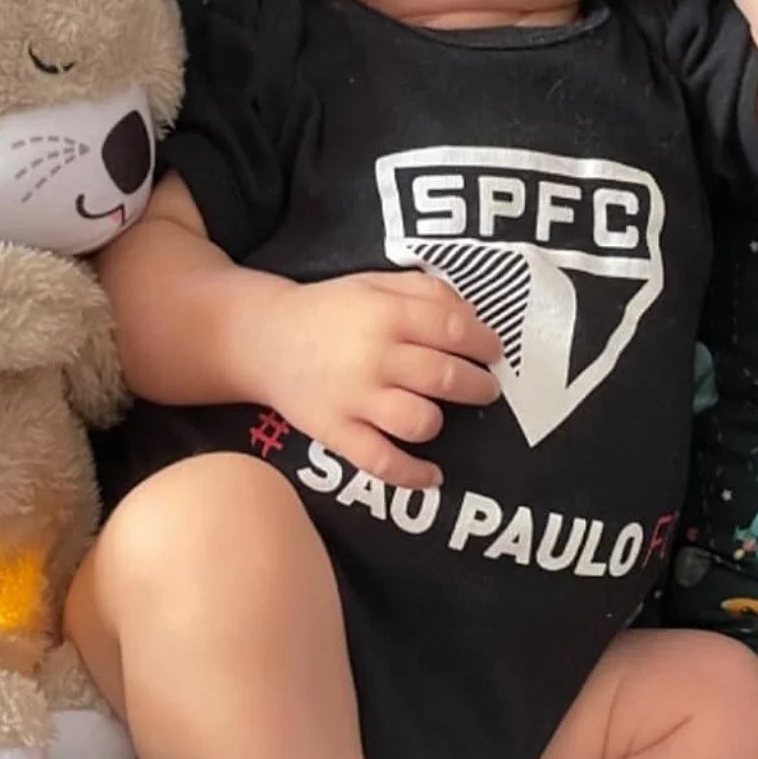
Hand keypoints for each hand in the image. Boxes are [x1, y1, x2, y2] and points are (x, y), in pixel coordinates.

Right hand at [263, 270, 501, 488]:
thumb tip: (473, 319)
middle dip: (478, 386)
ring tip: (441, 416)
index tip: (494, 353)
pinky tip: (433, 475)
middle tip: (486, 388)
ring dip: (441, 421)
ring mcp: (354, 398)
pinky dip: (413, 475)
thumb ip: (426, 292)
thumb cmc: (330, 310)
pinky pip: (382, 462)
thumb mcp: (375, 283)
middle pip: (445, 377)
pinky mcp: (336, 432)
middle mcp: (374, 355)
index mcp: (386, 312)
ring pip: (420, 421)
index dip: (484, 343)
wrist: (263, 338)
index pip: (454, 330)